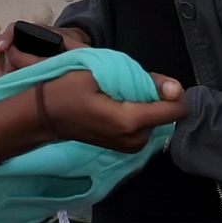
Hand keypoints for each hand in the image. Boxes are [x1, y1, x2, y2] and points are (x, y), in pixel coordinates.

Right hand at [0, 24, 89, 77]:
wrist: (76, 48)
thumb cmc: (74, 44)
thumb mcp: (74, 45)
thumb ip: (66, 48)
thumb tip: (52, 60)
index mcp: (33, 31)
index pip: (13, 29)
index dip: (6, 38)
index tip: (4, 49)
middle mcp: (22, 39)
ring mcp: (18, 51)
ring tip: (0, 82)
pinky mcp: (18, 65)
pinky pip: (5, 69)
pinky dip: (3, 77)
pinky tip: (8, 88)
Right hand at [37, 69, 187, 152]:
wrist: (45, 116)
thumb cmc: (68, 90)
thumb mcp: (101, 74)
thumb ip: (142, 80)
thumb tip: (175, 89)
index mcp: (130, 122)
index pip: (176, 111)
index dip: (172, 92)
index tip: (153, 81)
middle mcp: (135, 140)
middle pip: (166, 113)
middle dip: (155, 96)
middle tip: (125, 86)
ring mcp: (131, 147)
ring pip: (157, 118)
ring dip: (145, 104)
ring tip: (118, 95)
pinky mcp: (127, 147)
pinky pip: (145, 125)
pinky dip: (138, 112)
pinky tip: (116, 106)